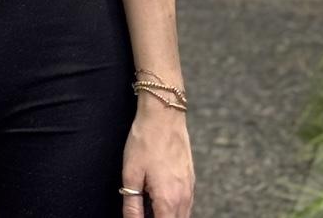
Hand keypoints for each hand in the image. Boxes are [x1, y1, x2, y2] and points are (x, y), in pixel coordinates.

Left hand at [120, 101, 192, 216]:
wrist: (164, 114)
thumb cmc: (145, 140)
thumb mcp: (131, 173)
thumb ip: (132, 204)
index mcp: (167, 200)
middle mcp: (183, 199)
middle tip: (144, 212)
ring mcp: (190, 189)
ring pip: (183, 216)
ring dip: (168, 216)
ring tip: (151, 207)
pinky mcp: (191, 180)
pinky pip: (186, 205)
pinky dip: (175, 210)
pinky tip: (161, 201)